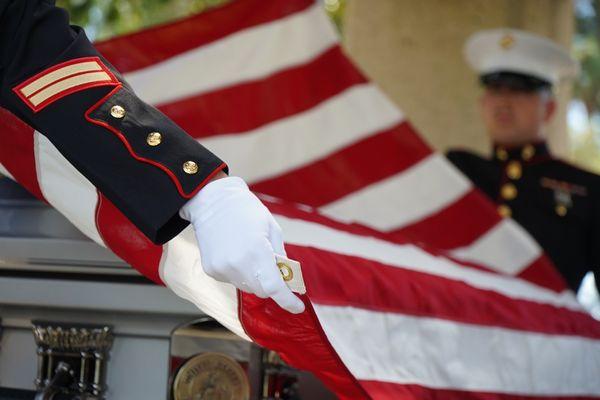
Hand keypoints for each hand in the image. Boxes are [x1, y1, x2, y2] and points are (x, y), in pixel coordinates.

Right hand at [179, 176, 304, 313]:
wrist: (212, 201)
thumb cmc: (245, 210)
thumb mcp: (272, 228)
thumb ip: (280, 256)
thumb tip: (288, 278)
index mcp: (257, 252)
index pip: (274, 288)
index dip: (287, 301)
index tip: (297, 307)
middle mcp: (238, 264)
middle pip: (262, 291)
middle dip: (271, 284)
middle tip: (274, 267)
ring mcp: (222, 269)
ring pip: (247, 287)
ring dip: (254, 278)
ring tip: (250, 253)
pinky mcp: (212, 270)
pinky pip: (232, 280)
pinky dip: (239, 273)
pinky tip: (235, 253)